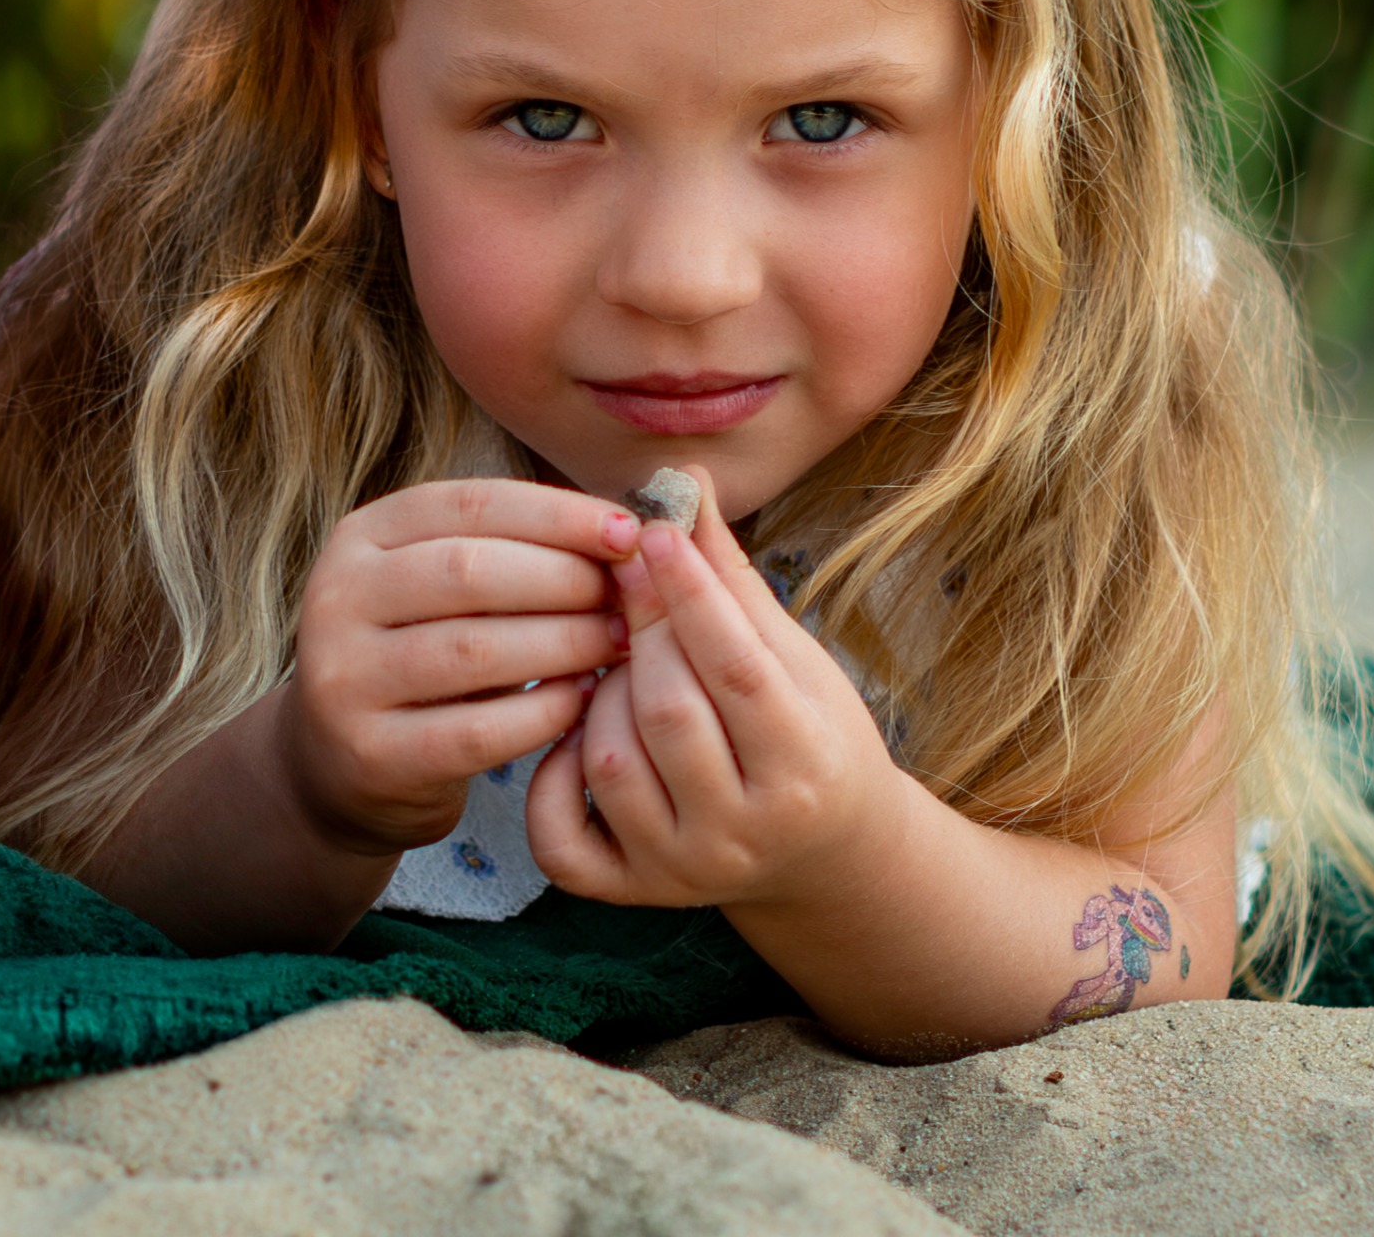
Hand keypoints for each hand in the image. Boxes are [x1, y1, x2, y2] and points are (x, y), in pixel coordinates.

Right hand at [277, 480, 637, 857]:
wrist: (344, 763)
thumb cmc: (427, 650)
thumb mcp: (448, 584)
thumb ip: (517, 549)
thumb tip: (625, 531)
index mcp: (364, 535)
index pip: (472, 503)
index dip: (559, 515)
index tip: (629, 533)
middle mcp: (338, 597)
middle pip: (470, 571)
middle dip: (567, 579)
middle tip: (631, 597)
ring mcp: (344, 679)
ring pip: (474, 650)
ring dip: (566, 643)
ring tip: (620, 643)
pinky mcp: (369, 755)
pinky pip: (475, 732)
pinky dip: (542, 713)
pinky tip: (584, 700)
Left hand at [525, 471, 905, 908]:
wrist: (821, 854)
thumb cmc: (808, 732)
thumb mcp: (793, 656)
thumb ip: (731, 577)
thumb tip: (683, 480)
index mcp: (805, 765)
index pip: (735, 668)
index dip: (691, 593)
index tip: (656, 531)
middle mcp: (744, 833)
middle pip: (668, 711)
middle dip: (642, 632)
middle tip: (627, 578)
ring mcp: (681, 871)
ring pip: (610, 762)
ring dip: (603, 693)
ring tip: (623, 662)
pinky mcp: (629, 893)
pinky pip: (561, 836)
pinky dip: (552, 774)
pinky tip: (577, 731)